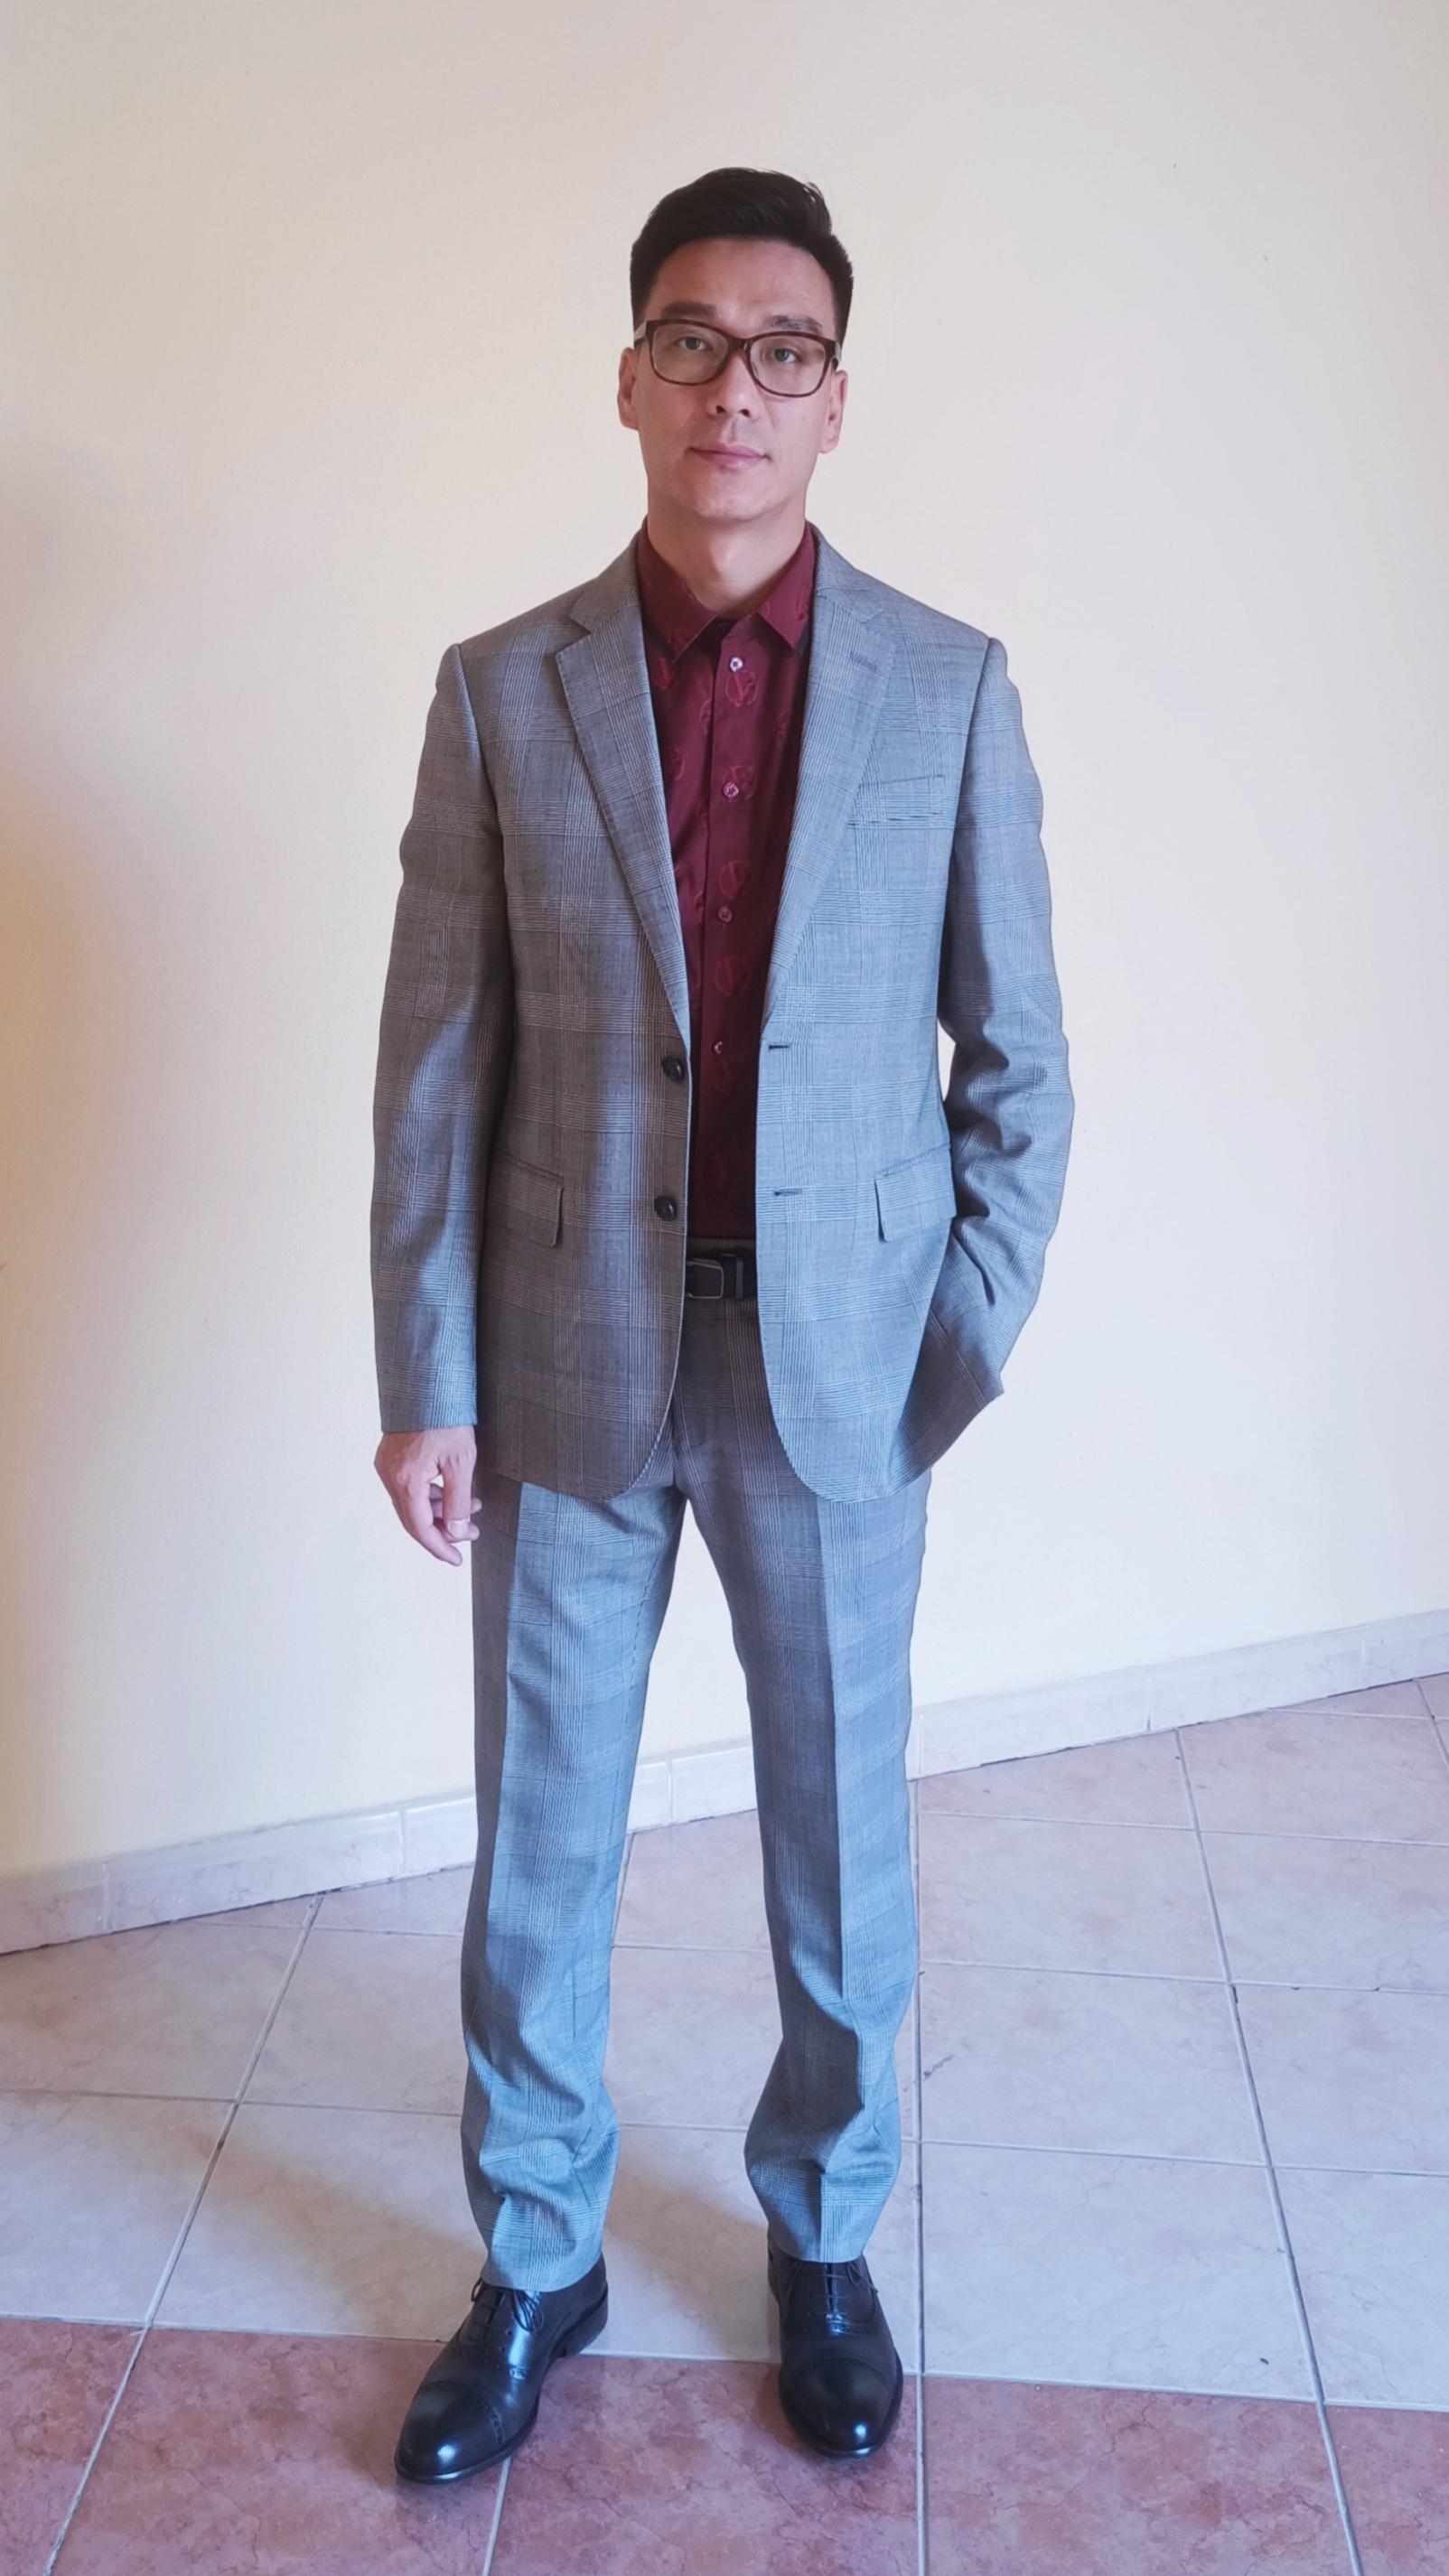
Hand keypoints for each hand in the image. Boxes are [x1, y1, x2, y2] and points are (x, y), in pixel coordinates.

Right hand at [375, 1427, 481, 1564]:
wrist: (427, 1382)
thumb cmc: (446, 1417)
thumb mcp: (461, 1462)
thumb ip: (458, 1502)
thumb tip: (456, 1533)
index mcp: (405, 1481)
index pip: (421, 1528)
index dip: (440, 1547)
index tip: (456, 1559)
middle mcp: (390, 1476)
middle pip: (414, 1518)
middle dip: (444, 1530)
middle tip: (471, 1534)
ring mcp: (387, 1466)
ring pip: (413, 1502)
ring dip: (440, 1510)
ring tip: (472, 1508)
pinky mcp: (391, 1457)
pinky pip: (409, 1487)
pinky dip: (431, 1494)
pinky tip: (453, 1491)